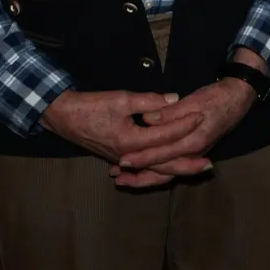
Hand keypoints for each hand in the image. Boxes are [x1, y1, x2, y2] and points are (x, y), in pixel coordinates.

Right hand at [39, 89, 202, 164]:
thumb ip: (149, 101)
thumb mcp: (120, 98)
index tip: (200, 116)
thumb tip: (174, 99)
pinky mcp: (119, 157)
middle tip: (209, 165)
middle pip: (164, 165)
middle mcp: (129, 156)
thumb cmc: (89, 106)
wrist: (61, 115)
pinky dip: (157, 171)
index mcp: (130, 141)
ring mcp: (123, 159)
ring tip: (195, 169)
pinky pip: (144, 169)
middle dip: (187, 165)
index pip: (165, 135)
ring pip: (154, 170)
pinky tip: (168, 171)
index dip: (184, 124)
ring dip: (175, 170)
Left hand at [111, 49, 265, 187]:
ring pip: (167, 173)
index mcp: (193, 141)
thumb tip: (148, 119)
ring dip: (144, 177)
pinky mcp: (191, 151)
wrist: (238, 99)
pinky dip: (155, 170)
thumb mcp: (194, 101)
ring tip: (122, 179)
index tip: (122, 160)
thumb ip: (170, 112)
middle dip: (139, 176)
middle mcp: (193, 152)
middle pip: (164, 171)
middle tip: (117, 178)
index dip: (142, 157)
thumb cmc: (216, 98)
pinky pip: (171, 166)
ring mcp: (193, 153)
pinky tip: (139, 169)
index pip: (163, 153)